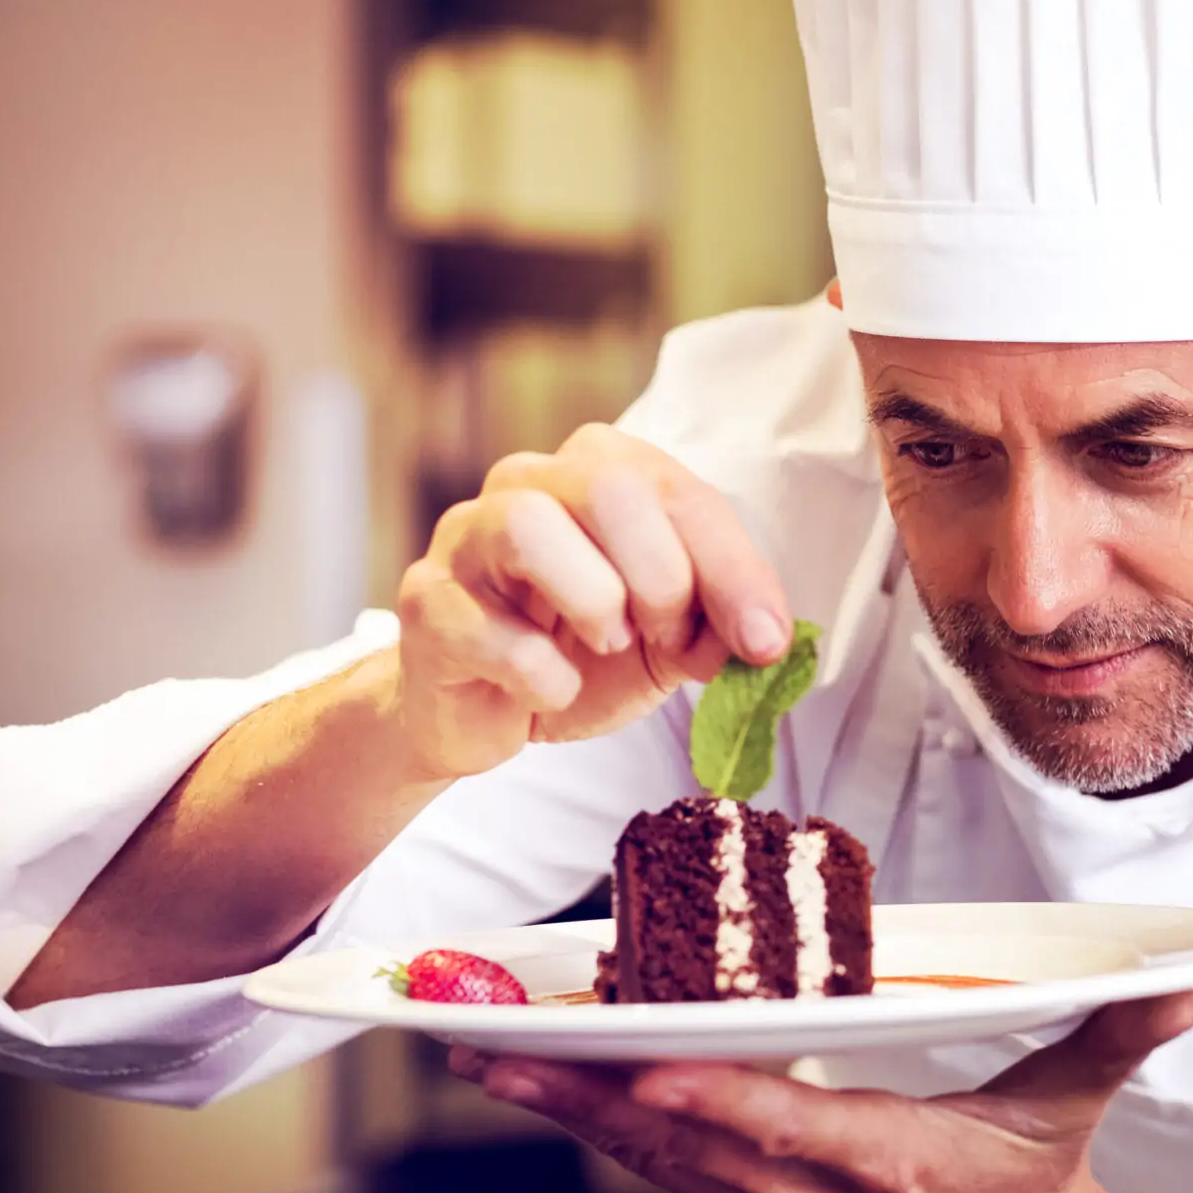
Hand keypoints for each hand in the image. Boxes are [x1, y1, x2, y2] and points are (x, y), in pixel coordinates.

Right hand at [393, 423, 792, 780]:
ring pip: (530, 524)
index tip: (765, 641)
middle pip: (609, 486)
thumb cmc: (579, 656)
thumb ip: (716, 626)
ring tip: (605, 645)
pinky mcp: (426, 601)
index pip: (680, 492)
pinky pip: (488, 627)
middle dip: (662, 577)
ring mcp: (466, 536)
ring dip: (593, 601)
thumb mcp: (670, 642)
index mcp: (600, 475)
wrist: (484, 716)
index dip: (733, 568)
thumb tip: (764, 639)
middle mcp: (529, 483)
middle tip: (667, 638)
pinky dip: (541, 674)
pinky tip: (550, 690)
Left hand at [450, 994, 1192, 1192]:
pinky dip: (618, 1139)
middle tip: (494, 1048)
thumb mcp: (1070, 1108)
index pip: (783, 1131)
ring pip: (663, 1167)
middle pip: (684, 1146)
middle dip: (583, 1098)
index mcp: (888, 1168)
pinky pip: (678, 1183)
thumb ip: (1111, 1036)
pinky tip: (571, 1101)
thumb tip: (1175, 989)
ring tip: (498, 1064)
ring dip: (577, 1117)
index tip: (636, 1070)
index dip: (707, 1104)